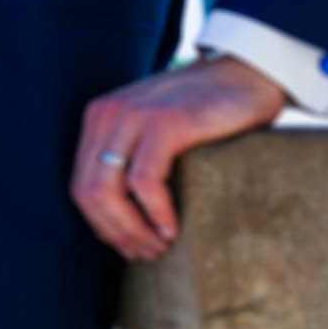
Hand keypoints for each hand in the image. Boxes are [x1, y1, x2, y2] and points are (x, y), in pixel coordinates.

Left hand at [71, 54, 289, 260]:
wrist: (247, 74)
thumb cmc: (206, 112)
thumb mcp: (154, 132)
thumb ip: (133, 158)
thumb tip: (123, 221)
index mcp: (100, 118)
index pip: (80, 185)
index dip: (101, 225)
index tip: (129, 247)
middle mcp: (107, 114)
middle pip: (88, 192)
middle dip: (115, 232)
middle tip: (147, 254)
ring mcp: (132, 116)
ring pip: (107, 190)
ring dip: (132, 229)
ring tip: (160, 247)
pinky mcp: (164, 122)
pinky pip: (144, 181)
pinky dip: (155, 212)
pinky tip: (172, 228)